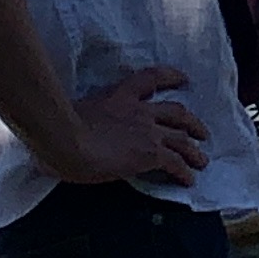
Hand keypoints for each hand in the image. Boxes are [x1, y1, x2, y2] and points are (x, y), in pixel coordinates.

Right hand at [53, 64, 212, 185]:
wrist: (65, 139)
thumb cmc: (57, 129)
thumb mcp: (73, 114)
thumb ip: (82, 119)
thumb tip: (70, 130)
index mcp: (118, 97)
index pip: (150, 79)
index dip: (170, 77)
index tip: (183, 79)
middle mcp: (138, 111)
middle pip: (176, 112)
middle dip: (192, 122)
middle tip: (201, 132)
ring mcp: (147, 131)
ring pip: (181, 138)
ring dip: (194, 151)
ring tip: (202, 161)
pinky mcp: (149, 153)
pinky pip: (175, 162)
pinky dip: (184, 172)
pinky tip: (188, 180)